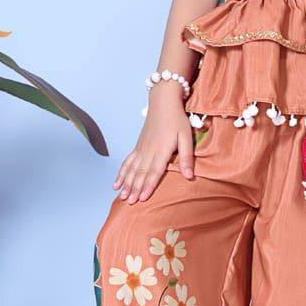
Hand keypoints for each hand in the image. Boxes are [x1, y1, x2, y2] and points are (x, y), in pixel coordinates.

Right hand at [113, 83, 194, 203]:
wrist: (162, 102)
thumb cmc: (177, 119)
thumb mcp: (186, 137)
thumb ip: (187, 157)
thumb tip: (189, 176)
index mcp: (162, 150)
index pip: (154, 171)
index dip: (148, 186)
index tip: (143, 198)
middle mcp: (148, 151)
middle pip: (140, 173)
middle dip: (135, 189)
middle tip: (130, 203)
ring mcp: (140, 149)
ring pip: (131, 170)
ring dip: (127, 184)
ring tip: (122, 197)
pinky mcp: (137, 146)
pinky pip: (127, 162)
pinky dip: (121, 173)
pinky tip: (116, 183)